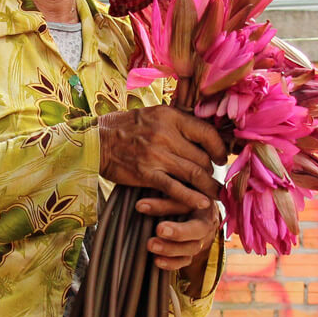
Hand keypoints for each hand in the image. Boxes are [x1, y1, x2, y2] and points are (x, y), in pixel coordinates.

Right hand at [98, 106, 226, 210]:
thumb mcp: (153, 113)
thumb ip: (177, 120)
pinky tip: (202, 203)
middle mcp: (166, 134)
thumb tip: (203, 128)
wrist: (96, 141)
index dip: (219, 148)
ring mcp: (156, 155)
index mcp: (170, 116)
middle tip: (214, 178)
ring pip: (194, 173)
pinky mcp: (146, 174)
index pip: (206, 132)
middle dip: (212, 170)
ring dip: (208, 186)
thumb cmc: (125, 126)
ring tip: (215, 193)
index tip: (222, 157)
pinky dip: (192, 198)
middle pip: (202, 157)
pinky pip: (175, 188)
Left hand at [146, 204, 221, 295]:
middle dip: (178, 232)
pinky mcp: (193, 252)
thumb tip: (139, 205)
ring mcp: (201, 240)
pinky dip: (172, 263)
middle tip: (159, 230)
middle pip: (196, 230)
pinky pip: (185, 261)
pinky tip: (157, 261)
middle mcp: (205, 224)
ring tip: (151, 245)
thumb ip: (162, 198)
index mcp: (203, 205)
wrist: (199, 212)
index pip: (189, 206)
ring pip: (191, 248)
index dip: (167, 205)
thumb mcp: (176, 193)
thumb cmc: (184, 198)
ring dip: (170, 248)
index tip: (146, 211)